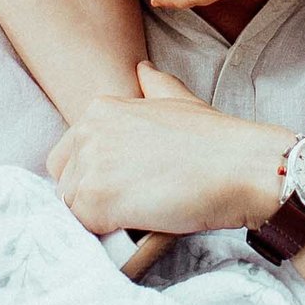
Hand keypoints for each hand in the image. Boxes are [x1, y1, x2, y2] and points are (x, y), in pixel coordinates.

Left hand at [47, 70, 290, 241]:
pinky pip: (85, 228)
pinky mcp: (96, 201)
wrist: (239, 168)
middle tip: (133, 202)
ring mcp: (89, 167)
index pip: (69, 154)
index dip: (95, 175)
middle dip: (92, 196)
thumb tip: (142, 70)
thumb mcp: (180, 101)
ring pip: (73, 207)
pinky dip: (108, 233)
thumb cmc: (216, 140)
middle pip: (66, 181)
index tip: (125, 184)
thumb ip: (155, 85)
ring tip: (140, 213)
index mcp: (100, 109)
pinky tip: (138, 223)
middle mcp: (87, 133)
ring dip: (101, 217)